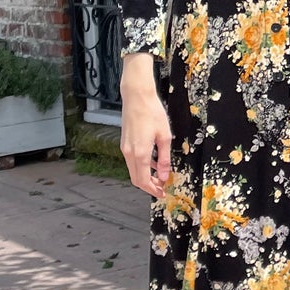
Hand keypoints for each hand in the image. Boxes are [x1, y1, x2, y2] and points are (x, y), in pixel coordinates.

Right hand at [120, 53, 171, 198]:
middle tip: (162, 188)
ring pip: (133, 170)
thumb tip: (164, 175)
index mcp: (140, 153)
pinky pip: (132, 161)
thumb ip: (164, 158)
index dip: (152, 189)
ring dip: (145, 177)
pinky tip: (153, 164)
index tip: (162, 192)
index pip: (143, 180)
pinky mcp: (125, 143)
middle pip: (135, 178)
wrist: (137, 97)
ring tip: (159, 178)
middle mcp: (129, 153)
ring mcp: (125, 148)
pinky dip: (141, 167)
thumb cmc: (152, 113)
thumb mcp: (164, 137)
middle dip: (148, 186)